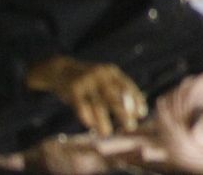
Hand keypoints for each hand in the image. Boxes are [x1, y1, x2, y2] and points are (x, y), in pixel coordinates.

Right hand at [26, 57, 147, 135]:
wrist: (60, 69)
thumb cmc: (88, 80)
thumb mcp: (104, 79)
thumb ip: (117, 89)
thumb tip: (134, 109)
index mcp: (111, 72)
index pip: (127, 86)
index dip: (136, 100)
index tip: (142, 114)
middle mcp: (101, 75)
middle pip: (114, 96)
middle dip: (123, 112)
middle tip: (131, 126)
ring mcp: (86, 82)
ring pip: (97, 104)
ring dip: (103, 120)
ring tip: (107, 133)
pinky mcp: (73, 89)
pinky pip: (81, 105)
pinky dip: (86, 116)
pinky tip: (91, 126)